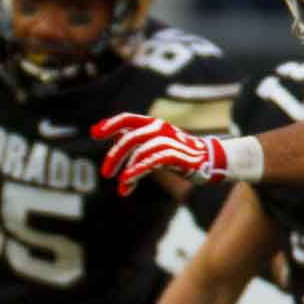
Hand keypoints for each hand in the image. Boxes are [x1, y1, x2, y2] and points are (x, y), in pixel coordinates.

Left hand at [93, 113, 231, 196]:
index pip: (127, 119)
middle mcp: (159, 129)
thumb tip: (113, 137)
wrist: (209, 160)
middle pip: (129, 138)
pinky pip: (150, 161)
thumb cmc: (177, 153)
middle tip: (105, 173)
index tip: (94, 133)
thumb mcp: (154, 144)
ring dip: (126, 170)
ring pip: (139, 150)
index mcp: (153, 124)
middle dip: (114, 155)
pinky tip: (127, 182)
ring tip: (122, 185)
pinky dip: (136, 171)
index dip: (110, 124)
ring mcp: (168, 141)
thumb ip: (135, 140)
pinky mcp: (175, 155)